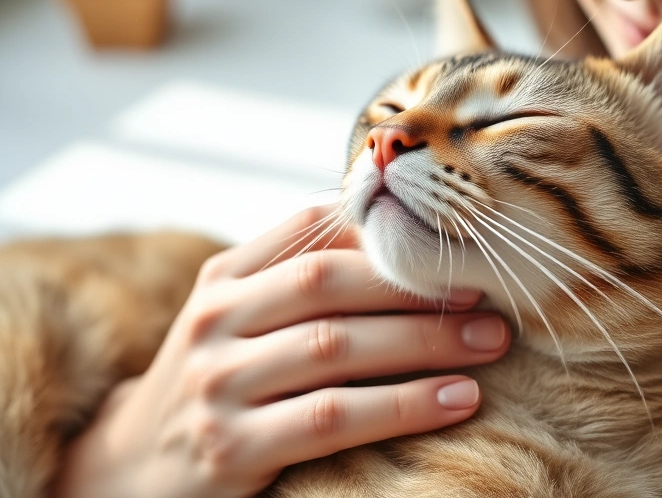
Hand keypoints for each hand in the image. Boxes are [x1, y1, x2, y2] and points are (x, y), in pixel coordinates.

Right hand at [53, 206, 509, 497]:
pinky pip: (332, 418)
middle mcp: (215, 320)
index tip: (454, 241)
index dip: (386, 232)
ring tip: (490, 342)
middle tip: (487, 294)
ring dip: (424, 341)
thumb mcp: (240, 319)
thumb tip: (403, 242)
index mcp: (224, 277)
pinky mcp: (231, 447)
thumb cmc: (220, 382)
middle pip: (328, 281)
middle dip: (414, 285)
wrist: (133, 470)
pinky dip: (402, 405)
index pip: (309, 228)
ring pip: (336, 346)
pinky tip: (456, 400)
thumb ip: (299, 277)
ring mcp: (218, 383)